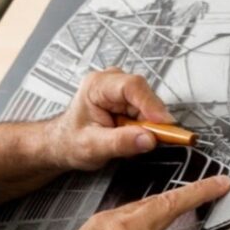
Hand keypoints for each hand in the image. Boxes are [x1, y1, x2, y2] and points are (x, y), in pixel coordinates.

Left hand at [47, 68, 174, 170]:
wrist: (64, 143)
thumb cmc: (70, 141)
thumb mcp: (92, 147)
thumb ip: (120, 143)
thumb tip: (148, 139)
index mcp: (96, 86)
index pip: (131, 86)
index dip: (151, 104)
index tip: (164, 123)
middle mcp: (110, 82)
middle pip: (145, 95)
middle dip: (151, 120)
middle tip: (153, 141)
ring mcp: (121, 90)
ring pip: (149, 105)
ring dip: (148, 125)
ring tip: (131, 140)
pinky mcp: (129, 100)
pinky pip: (148, 112)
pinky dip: (145, 126)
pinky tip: (132, 135)